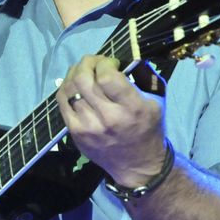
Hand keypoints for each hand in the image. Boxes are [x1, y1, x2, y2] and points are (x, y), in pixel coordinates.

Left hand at [56, 55, 168, 187]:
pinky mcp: (75, 133)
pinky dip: (66, 88)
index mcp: (132, 109)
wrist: (138, 165)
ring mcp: (88, 127)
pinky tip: (76, 86)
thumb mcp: (157, 99)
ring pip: (69, 89)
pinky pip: (62, 102)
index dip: (104, 63)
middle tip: (94, 62)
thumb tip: (128, 54)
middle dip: (87, 63)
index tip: (112, 63)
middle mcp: (108, 118)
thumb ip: (144, 73)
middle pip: (83, 80)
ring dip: (75, 73)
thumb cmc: (149, 128)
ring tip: (85, 72)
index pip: (106, 77)